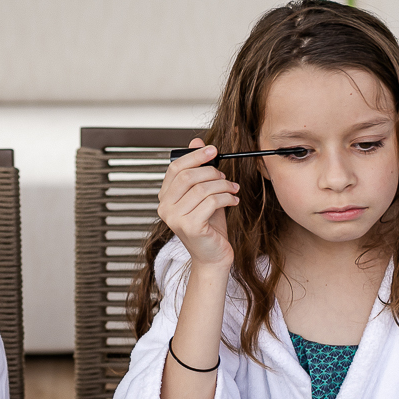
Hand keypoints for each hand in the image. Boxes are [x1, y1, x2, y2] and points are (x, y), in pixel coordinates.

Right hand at [157, 138, 237, 268]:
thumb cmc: (209, 227)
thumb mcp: (204, 194)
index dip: (195, 156)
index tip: (213, 150)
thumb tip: (197, 142)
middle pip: (187, 176)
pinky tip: (233, 201)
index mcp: (165, 198)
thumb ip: (199, 170)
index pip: (175, 168)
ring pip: (202, 188)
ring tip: (232, 189)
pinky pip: (211, 202)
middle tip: (225, 177)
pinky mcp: (190, 227)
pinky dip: (227, 198)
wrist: (213, 256)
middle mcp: (165, 208)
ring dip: (223, 186)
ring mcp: (175, 218)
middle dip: (211, 172)